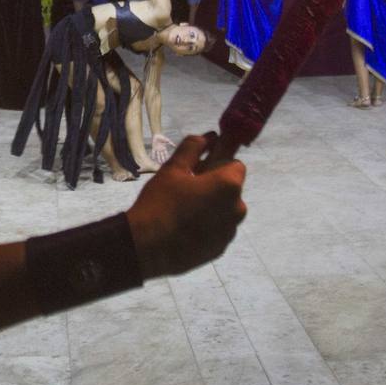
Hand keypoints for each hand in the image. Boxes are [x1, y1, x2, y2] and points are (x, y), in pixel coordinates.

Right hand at [126, 133, 245, 277]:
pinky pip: (218, 229)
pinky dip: (208, 225)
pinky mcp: (221, 248)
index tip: (198, 166)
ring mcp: (230, 231)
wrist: (148, 247)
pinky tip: (185, 227)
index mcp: (229, 185)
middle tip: (186, 188)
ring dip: (212, 206)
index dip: (218, 162)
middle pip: (231, 188)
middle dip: (214, 185)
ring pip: (225, 210)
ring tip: (183, 210)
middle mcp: (237, 208)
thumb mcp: (173, 168)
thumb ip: (194, 147)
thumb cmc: (161, 201)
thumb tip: (210, 136)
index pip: (235, 164)